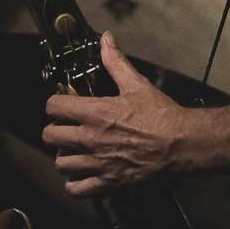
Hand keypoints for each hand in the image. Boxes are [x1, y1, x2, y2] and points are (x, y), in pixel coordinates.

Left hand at [41, 32, 190, 197]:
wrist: (181, 143)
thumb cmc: (161, 115)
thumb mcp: (137, 83)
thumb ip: (115, 61)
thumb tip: (106, 38)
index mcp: (94, 112)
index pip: (53, 106)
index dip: (55, 104)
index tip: (63, 105)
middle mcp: (90, 138)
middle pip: (49, 136)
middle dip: (55, 130)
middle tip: (66, 128)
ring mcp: (97, 163)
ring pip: (60, 164)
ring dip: (64, 157)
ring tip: (74, 152)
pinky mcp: (108, 182)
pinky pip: (77, 190)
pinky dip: (75, 184)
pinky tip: (82, 175)